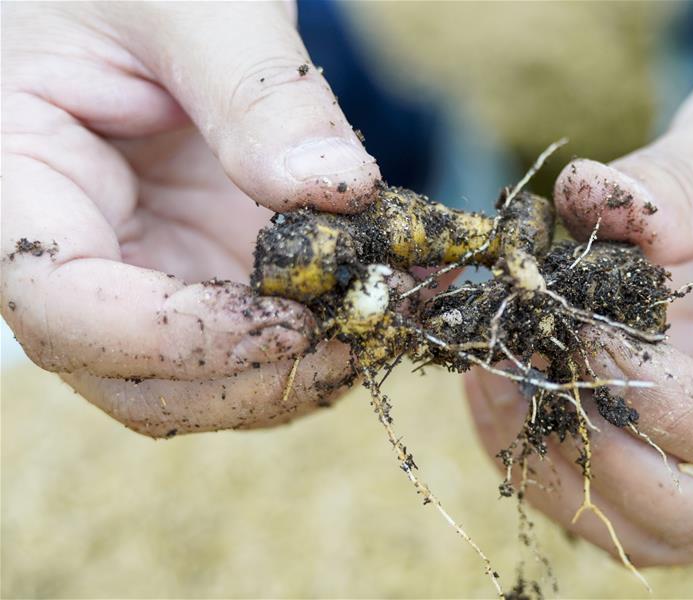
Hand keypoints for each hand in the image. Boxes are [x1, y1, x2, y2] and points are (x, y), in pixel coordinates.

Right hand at [1, 2, 379, 436]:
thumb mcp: (191, 3)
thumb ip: (257, 93)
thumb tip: (336, 192)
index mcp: (19, 180)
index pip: (64, 308)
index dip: (177, 339)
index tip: (292, 324)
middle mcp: (76, 249)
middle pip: (133, 376)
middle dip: (249, 380)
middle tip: (359, 339)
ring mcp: (145, 268)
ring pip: (199, 380)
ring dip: (295, 373)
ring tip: (384, 320)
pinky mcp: (204, 268)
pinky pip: (252, 339)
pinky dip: (318, 339)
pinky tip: (381, 300)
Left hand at [467, 3, 692, 564]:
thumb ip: (692, 180)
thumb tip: (586, 199)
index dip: (661, 397)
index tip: (576, 325)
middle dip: (593, 451)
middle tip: (514, 361)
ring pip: (652, 523)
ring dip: (556, 469)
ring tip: (489, 377)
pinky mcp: (691, 426)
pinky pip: (622, 482)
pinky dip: (551, 451)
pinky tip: (501, 379)